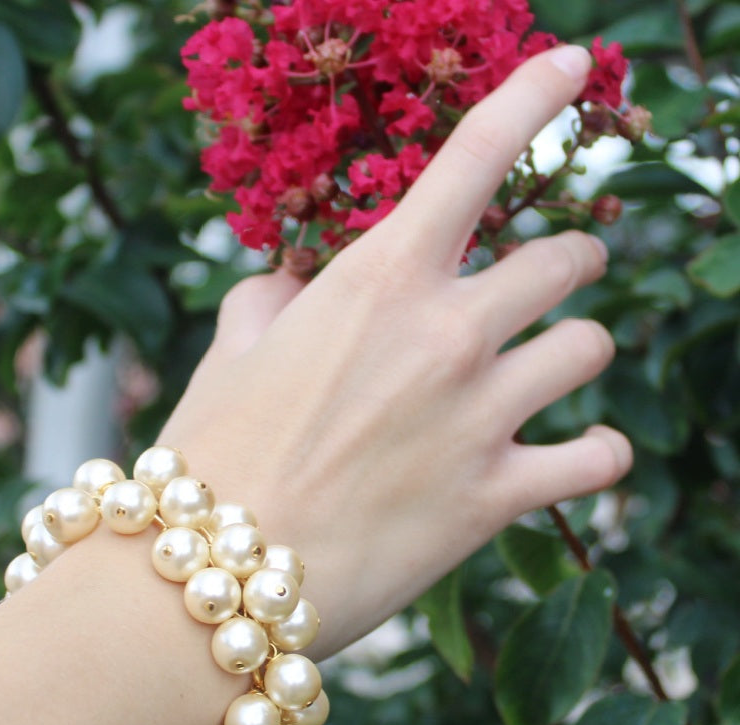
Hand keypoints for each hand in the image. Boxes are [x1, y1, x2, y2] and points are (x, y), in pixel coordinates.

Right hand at [159, 45, 631, 655]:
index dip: (533, 95)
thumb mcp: (229, 358)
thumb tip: (291, 288)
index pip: (475, 156)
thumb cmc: (210, 460)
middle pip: (567, 258)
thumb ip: (269, 303)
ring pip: (591, 344)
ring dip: (575, 348)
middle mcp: (445, 334)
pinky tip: (574, 455)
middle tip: (544, 284)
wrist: (214, 575)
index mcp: (376, 283)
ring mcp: (478, 416)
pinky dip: (595, 453)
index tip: (573, 65)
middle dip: (565, 263)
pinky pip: (598, 457)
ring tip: (547, 371)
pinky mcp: (495, 498)